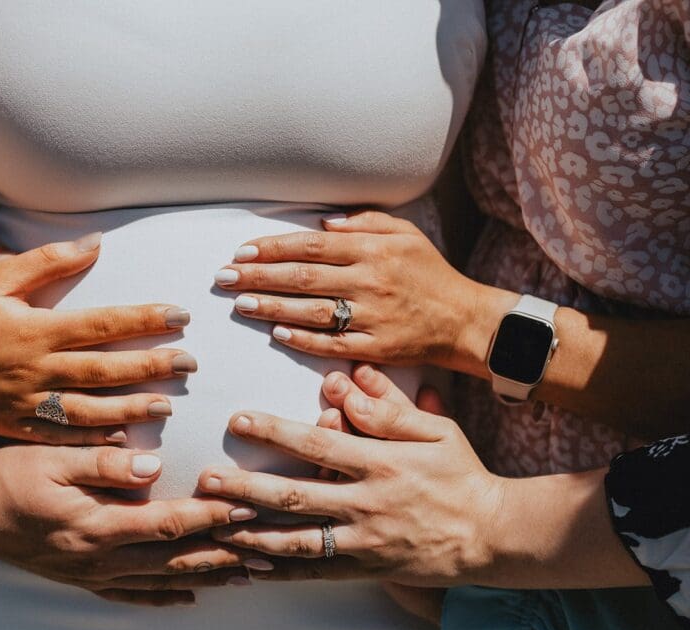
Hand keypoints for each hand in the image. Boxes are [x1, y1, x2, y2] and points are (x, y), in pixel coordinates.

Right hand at [0, 233, 197, 443]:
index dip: (143, 319)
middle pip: (104, 369)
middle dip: (151, 366)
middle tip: (190, 364)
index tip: (180, 315)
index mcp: (34, 329)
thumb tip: (96, 242)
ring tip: (167, 404)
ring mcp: (24, 402)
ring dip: (131, 407)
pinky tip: (124, 437)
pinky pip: (61, 434)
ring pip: (89, 409)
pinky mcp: (14, 425)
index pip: (101, 324)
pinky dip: (94, 438)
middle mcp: (33, 368)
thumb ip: (48, 260)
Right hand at [0, 435, 267, 605]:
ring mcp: (91, 573)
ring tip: (249, 574)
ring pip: (162, 580)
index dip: (211, 515)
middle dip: (226, 553)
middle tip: (270, 550)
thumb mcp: (52, 458)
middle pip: (175, 560)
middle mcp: (99, 557)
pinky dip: (164, 597)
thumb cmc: (9, 474)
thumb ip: (103, 463)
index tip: (248, 506)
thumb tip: (151, 465)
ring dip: (208, 577)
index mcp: (95, 525)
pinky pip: (132, 594)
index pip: (168, 523)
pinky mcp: (82, 577)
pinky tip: (190, 598)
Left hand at [198, 365, 505, 586]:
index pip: (319, 443)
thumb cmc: (460, 473)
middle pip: (296, 496)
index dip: (276, 432)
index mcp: (381, 462)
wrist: (493, 534)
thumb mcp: (434, 429)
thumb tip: (347, 378)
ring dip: (252, 534)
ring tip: (214, 525)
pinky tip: (247, 565)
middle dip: (246, 488)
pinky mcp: (367, 569)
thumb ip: (388, 406)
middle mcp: (368, 503)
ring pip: (299, 541)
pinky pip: (317, 573)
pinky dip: (281, 571)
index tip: (238, 420)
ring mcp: (366, 541)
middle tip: (205, 481)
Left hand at [213, 211, 511, 370]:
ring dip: (270, 307)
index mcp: (372, 250)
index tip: (241, 251)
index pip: (310, 246)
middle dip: (258, 276)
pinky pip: (332, 344)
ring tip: (239, 303)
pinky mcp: (376, 347)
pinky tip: (277, 333)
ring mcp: (371, 317)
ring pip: (311, 311)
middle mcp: (369, 281)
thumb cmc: (430, 274)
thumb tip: (323, 224)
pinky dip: (303, 339)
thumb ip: (364, 223)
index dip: (272, 248)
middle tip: (224, 277)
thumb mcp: (405, 235)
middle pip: (302, 277)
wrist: (465, 320)